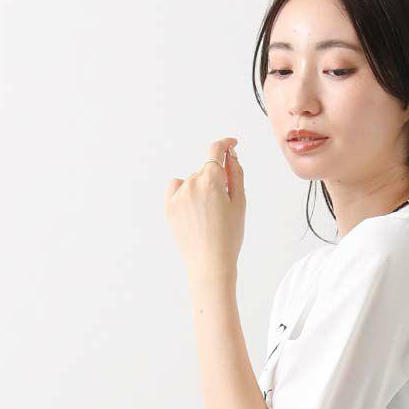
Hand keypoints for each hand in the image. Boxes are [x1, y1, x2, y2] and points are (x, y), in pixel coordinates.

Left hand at [165, 135, 244, 276]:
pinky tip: (192, 208)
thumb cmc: (228, 238)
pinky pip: (175, 187)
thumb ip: (236, 174)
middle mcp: (192, 183)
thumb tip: (230, 156)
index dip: (225, 144)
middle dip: (215, 180)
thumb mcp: (240, 204)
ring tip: (209, 216)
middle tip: (224, 206)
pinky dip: (183, 191)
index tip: (231, 144)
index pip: (216, 150)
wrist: (210, 265)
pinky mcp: (169, 206)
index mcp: (212, 180)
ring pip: (191, 180)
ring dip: (201, 189)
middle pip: (205, 170)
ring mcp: (178, 195)